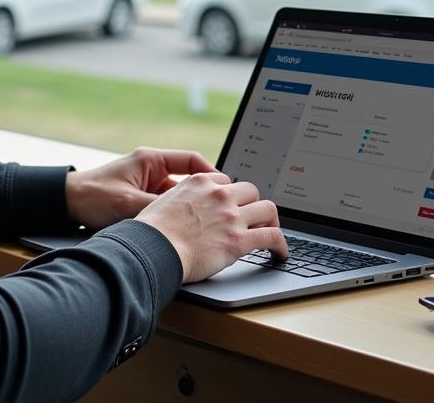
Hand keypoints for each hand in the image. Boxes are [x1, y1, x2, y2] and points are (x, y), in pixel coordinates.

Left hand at [65, 147, 216, 229]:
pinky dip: (176, 216)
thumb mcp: (128, 203)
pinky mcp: (142, 198)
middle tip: (223, 209)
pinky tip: (184, 230)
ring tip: (207, 223)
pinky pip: (167, 206)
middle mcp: (152, 169)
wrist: (67, 203)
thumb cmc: (93, 196)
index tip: (226, 188)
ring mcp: (148, 184)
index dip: (211, 173)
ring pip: (179, 196)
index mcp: (151, 160)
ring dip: (190, 208)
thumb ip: (157, 209)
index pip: (191, 160)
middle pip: (188, 180)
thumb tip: (184, 219)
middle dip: (205, 194)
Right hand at [135, 174, 287, 283]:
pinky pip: (272, 236)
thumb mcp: (164, 200)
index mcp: (200, 182)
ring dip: (270, 221)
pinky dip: (281, 245)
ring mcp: (231, 216)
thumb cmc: (153, 231)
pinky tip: (280, 253)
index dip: (231, 195)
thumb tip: (185, 209)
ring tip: (270, 232)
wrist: (154, 248)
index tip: (232, 205)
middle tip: (252, 219)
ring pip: (267, 209)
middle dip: (252, 204)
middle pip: (250, 191)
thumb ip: (182, 199)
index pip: (227, 181)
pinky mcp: (240, 240)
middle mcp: (219, 194)